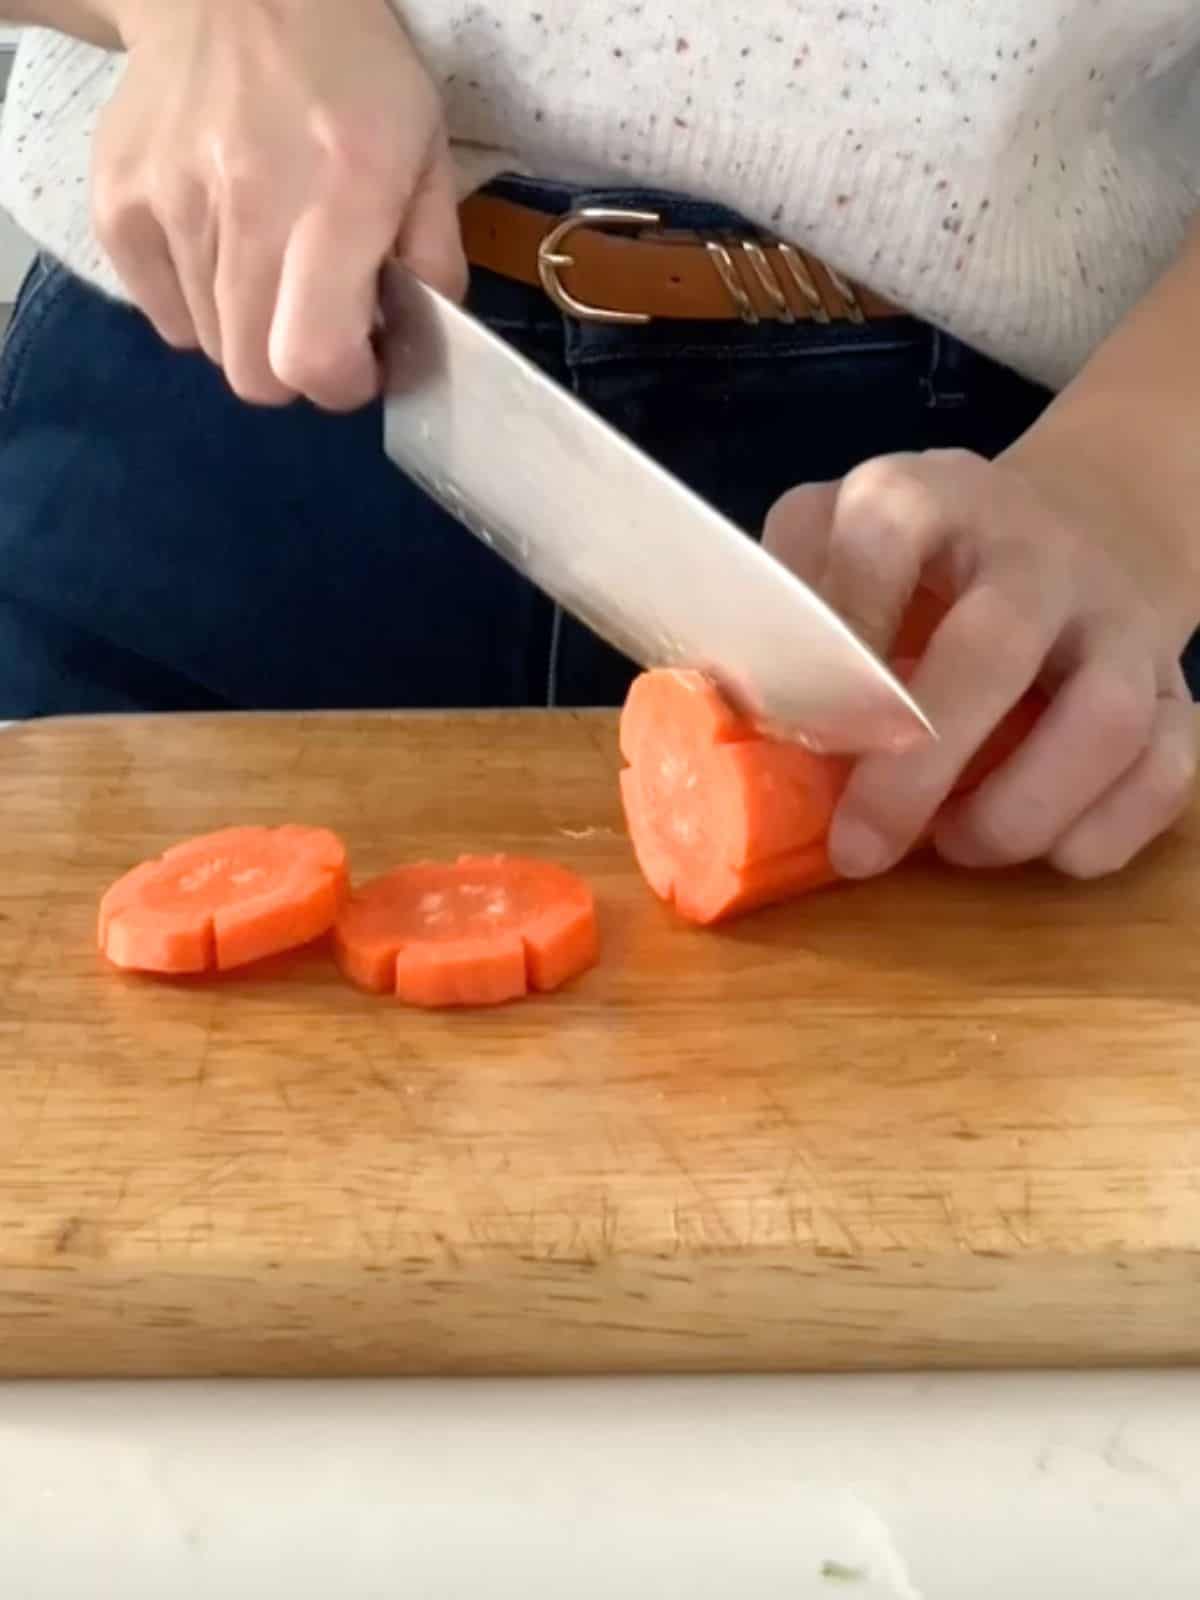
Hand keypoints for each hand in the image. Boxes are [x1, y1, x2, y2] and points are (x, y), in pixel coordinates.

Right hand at [92, 0, 466, 409]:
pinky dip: (197, 306)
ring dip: (250, 331)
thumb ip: (433, 258)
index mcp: (339, 196)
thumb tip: (415, 344)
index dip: (342, 385)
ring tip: (272, 267)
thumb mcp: (425, 151)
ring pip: (211, 347)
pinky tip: (224, 250)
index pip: (312, 358)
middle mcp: (246, 204)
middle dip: (295, 370)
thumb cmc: (349, 72)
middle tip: (317, 325)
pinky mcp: (116, 203)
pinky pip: (163, 315)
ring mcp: (169, 203)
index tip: (360, 364)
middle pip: (253, 375)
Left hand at [764, 447, 1198, 879]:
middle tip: (860, 846)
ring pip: (1107, 716)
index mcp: (928, 497)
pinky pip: (1171, 763)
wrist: (1076, 527)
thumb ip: (782, 604)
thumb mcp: (838, 543)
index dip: (839, 642)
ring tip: (956, 846)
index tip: (800, 732)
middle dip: (919, 764)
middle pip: (992, 648)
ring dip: (1023, 807)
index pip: (883, 538)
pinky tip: (1048, 854)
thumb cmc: (921, 565)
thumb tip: (719, 705)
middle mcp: (1032, 548)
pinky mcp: (1174, 681)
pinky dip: (1109, 828)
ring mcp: (1114, 616)